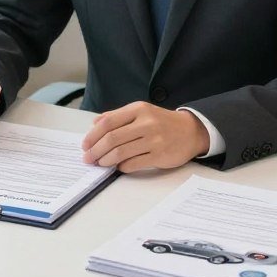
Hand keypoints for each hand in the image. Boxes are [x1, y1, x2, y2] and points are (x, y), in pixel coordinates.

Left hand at [81, 103, 209, 172]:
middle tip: (88, 158)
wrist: (191, 130)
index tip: (85, 145)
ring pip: (121, 152)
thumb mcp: (141, 111)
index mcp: (138, 109)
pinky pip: (134, 163)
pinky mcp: (160, 155)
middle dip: (95, 150)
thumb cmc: (161, 121)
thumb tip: (94, 124)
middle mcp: (146, 123)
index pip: (108, 122)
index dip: (93, 135)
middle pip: (112, 138)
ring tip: (100, 163)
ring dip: (106, 160)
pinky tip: (118, 166)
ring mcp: (154, 140)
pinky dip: (122, 166)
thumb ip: (118, 116)